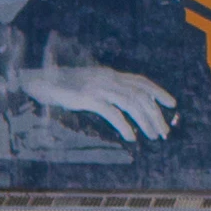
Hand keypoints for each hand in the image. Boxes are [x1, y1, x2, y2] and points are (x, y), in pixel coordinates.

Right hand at [9, 58, 179, 141]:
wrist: (39, 80)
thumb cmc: (62, 86)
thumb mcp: (89, 84)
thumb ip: (106, 90)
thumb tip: (124, 104)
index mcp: (110, 74)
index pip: (141, 81)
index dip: (158, 92)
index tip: (172, 104)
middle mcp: (108, 78)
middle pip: (141, 94)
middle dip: (156, 114)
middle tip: (164, 131)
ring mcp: (98, 87)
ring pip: (131, 103)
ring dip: (145, 121)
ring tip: (152, 136)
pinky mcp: (88, 98)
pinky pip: (112, 112)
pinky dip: (124, 125)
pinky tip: (130, 137)